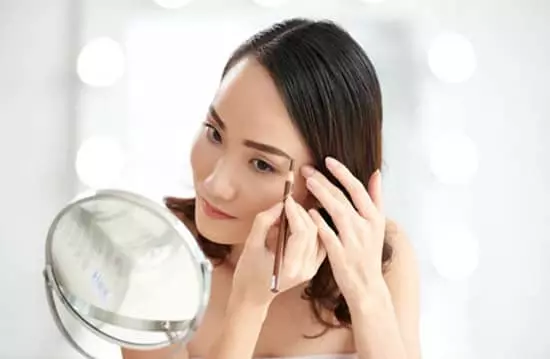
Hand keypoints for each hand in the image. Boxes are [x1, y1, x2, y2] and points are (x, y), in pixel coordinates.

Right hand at [231, 196, 325, 305]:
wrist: (252, 296)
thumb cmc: (247, 272)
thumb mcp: (251, 244)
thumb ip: (264, 222)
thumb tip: (280, 204)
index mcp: (289, 267)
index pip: (301, 233)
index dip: (295, 213)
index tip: (286, 200)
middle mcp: (305, 270)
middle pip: (312, 233)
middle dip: (301, 213)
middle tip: (288, 203)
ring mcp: (310, 270)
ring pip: (318, 236)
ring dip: (308, 220)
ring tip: (293, 212)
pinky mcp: (312, 268)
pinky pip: (320, 244)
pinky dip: (314, 231)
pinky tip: (303, 223)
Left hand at [303, 157, 385, 303]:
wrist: (367, 286)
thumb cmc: (369, 253)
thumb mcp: (378, 225)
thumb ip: (376, 198)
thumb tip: (376, 173)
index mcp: (374, 218)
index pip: (358, 188)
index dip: (342, 173)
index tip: (328, 160)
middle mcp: (365, 227)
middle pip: (343, 197)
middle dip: (324, 180)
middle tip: (307, 169)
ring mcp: (352, 241)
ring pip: (335, 211)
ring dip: (321, 194)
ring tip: (308, 183)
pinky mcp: (340, 254)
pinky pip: (326, 233)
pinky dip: (317, 220)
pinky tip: (307, 211)